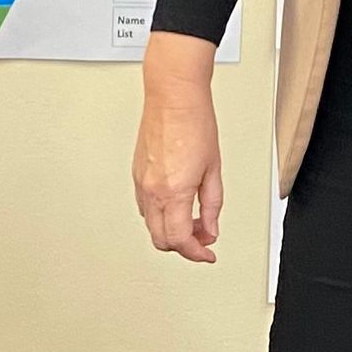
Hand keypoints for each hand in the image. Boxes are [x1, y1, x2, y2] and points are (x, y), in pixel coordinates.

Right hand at [133, 33, 223, 264]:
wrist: (173, 97)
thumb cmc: (194, 122)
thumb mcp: (213, 169)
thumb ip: (211, 204)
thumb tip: (210, 228)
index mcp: (173, 192)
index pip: (181, 239)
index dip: (196, 253)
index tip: (207, 254)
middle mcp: (152, 191)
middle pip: (162, 239)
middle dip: (184, 245)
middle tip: (203, 238)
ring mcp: (141, 184)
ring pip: (152, 226)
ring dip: (172, 231)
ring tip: (194, 220)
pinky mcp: (137, 175)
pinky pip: (145, 208)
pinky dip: (162, 216)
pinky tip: (177, 206)